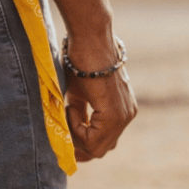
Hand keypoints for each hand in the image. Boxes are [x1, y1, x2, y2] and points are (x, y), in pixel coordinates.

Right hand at [64, 40, 137, 161]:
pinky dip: (76, 128)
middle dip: (78, 144)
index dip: (80, 140)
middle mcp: (127, 116)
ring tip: (68, 109)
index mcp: (121, 111)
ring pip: (97, 148)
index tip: (64, 122)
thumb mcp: (80, 94)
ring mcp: (123, 117)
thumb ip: (81, 113)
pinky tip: (71, 106)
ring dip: (76, 135)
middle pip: (101, 149)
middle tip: (62, 127)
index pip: (102, 141)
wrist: (89, 40)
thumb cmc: (81, 60)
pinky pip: (92, 139)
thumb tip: (67, 132)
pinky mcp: (114, 115)